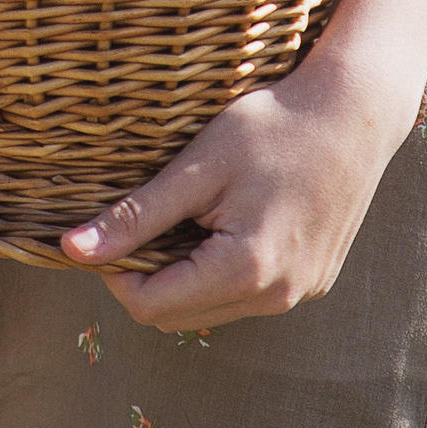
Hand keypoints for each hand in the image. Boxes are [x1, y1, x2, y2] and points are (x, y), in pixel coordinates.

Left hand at [59, 42, 418, 329]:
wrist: (354, 113)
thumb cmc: (273, 127)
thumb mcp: (198, 166)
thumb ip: (136, 216)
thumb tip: (72, 248)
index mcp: (244, 271)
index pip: (149, 306)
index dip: (114, 270)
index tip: (109, 225)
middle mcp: (275, 298)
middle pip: (177, 314)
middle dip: (147, 273)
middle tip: (146, 214)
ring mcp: (299, 294)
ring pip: (210, 307)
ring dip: (183, 273)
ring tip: (190, 210)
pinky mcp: (313, 283)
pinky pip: (246, 294)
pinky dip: (219, 268)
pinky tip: (226, 217)